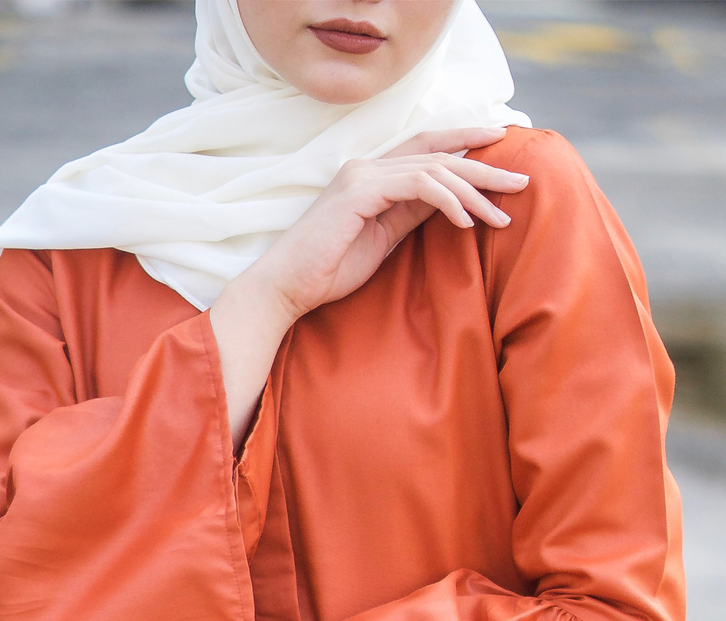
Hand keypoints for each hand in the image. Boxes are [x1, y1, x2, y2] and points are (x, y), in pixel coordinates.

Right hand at [248, 126, 528, 323]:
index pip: (428, 149)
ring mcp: (362, 176)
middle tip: (522, 181)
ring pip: (434, 168)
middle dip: (484, 165)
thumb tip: (450, 202)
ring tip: (502, 215)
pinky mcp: (360, 192)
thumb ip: (412, 214)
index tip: (502, 149)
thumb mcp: (384, 239)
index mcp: (372, 176)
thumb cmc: (329, 270)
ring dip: (474, 191)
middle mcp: (368, 166)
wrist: (288, 287)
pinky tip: (466, 221)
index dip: (466, 142)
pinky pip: (418, 186)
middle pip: (438, 153)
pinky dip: (447, 200)